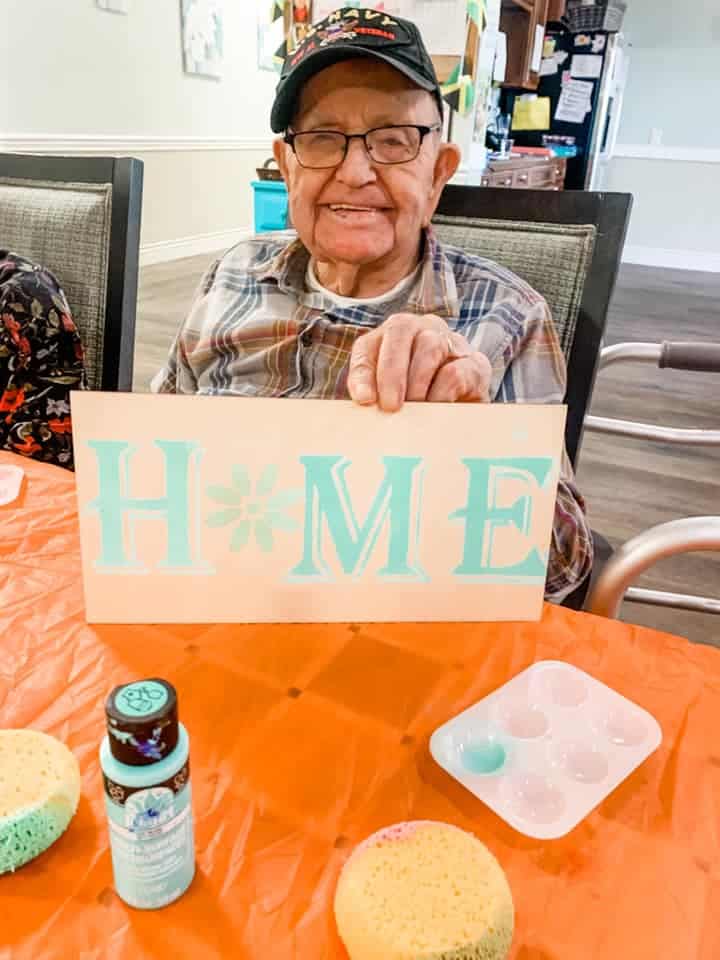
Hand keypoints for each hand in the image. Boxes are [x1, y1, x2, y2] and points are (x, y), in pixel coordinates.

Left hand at [348, 312, 491, 411]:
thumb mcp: (387, 398)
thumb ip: (371, 392)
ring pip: (430, 346)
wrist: (461, 422)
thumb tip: (365, 398)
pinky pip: (456, 372)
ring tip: (413, 410)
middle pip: (402, 330)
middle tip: (390, 406)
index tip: (364, 400)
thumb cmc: (415, 407)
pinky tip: (436, 411)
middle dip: (391, 372)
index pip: (369, 344)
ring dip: (417, 382)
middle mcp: (424, 328)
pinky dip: (441, 394)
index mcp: (394, 336)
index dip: (364, 371)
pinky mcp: (476, 364)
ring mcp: (452, 342)